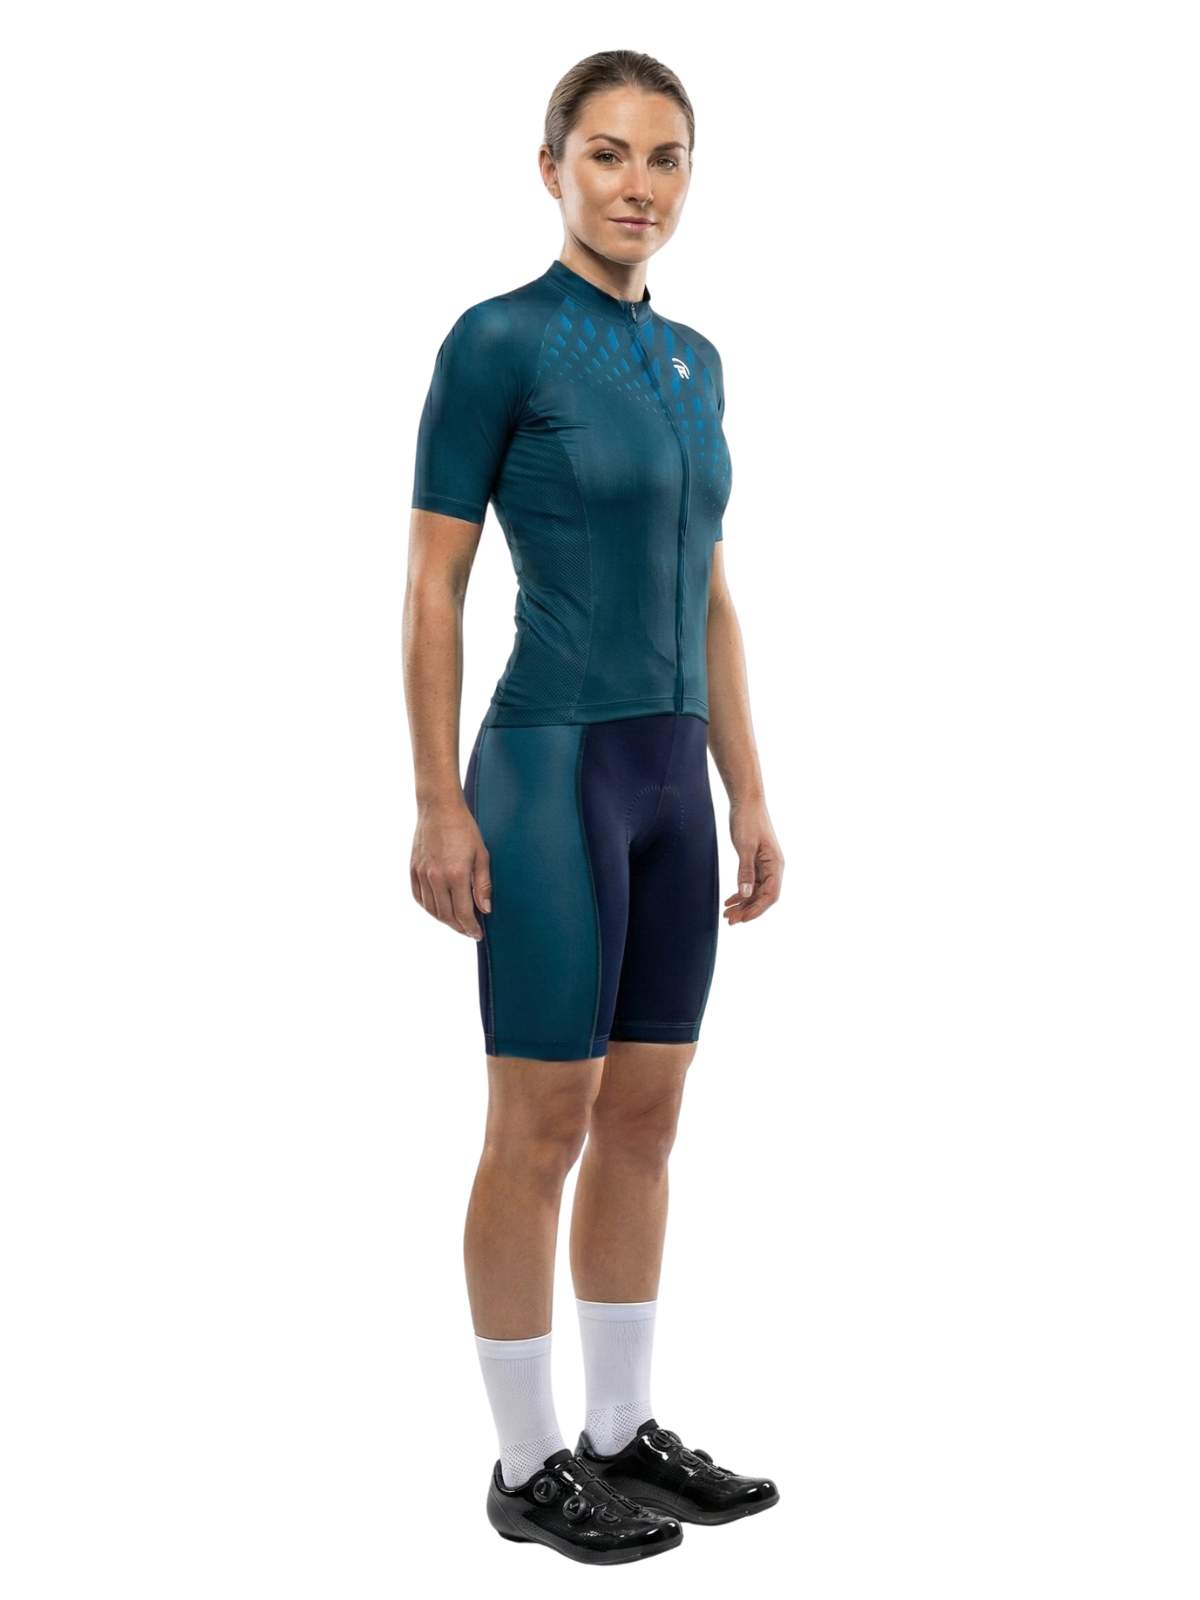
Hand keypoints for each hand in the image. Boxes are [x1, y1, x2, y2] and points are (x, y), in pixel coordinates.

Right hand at [411, 798, 491, 939]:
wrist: (439, 808)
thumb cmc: (464, 829)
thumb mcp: (481, 855)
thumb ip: (483, 885)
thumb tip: (485, 909)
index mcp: (455, 875)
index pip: (463, 913)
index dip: (471, 928)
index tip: (477, 934)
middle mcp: (436, 878)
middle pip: (446, 916)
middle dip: (459, 927)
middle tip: (469, 931)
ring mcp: (422, 874)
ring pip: (431, 909)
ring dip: (444, 920)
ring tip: (456, 922)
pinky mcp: (414, 869)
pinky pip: (419, 897)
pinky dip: (429, 908)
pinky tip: (438, 909)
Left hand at [723, 799, 783, 924]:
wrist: (746, 802)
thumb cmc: (748, 821)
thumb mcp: (745, 847)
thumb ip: (745, 871)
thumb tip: (746, 894)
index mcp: (775, 864)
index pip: (770, 895)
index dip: (757, 910)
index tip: (742, 919)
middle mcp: (773, 867)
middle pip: (763, 896)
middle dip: (748, 910)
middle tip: (730, 920)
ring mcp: (765, 865)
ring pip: (756, 891)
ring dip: (743, 903)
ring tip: (727, 913)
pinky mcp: (756, 862)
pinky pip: (751, 883)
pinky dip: (741, 892)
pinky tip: (730, 900)